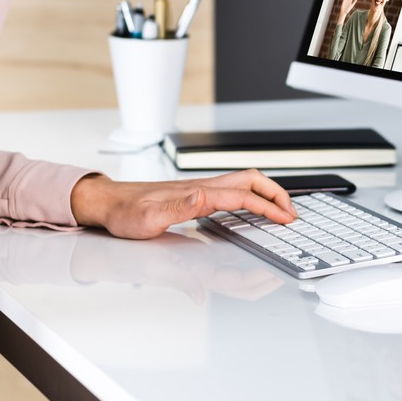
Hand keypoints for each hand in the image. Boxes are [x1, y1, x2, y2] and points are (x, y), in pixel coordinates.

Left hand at [69, 170, 295, 239]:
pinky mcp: (195, 196)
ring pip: (243, 183)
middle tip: (292, 213)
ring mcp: (200, 190)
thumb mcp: (147, 218)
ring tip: (280, 211)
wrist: (109, 203)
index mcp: (197, 193)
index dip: (268, 207)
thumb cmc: (125, 213)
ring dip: (266, 194)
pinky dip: (251, 198)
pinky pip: (232, 191)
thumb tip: (204, 199)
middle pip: (251, 181)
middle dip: (277, 194)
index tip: (286, 219)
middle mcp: (202, 187)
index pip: (243, 195)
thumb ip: (177, 210)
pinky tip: (251, 211)